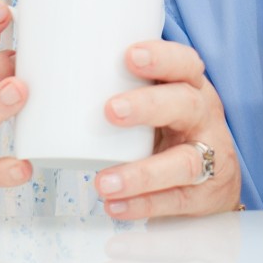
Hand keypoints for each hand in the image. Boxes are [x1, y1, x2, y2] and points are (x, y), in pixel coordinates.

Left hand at [95, 41, 241, 218]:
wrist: (217, 181)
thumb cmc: (171, 131)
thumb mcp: (158, 105)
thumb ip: (120, 90)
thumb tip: (45, 78)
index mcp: (191, 88)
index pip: (185, 64)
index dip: (162, 58)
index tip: (129, 56)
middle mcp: (204, 118)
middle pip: (186, 104)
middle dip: (149, 106)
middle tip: (110, 111)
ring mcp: (211, 158)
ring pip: (184, 163)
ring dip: (142, 173)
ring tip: (103, 182)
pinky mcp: (205, 195)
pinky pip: (176, 201)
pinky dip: (144, 205)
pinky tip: (114, 206)